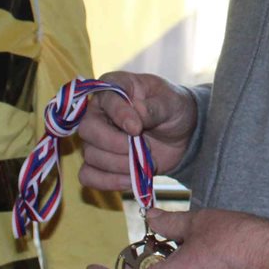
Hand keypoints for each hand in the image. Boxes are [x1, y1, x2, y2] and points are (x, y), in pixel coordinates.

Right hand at [75, 72, 197, 193]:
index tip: (137, 128)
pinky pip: (88, 176)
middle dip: (115, 144)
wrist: (181, 134)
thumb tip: (138, 113)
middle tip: (141, 148)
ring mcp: (96, 139)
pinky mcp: (100, 163)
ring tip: (145, 163)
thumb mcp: (172, 103)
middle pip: (87, 130)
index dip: (119, 115)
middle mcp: (98, 112)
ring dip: (119, 165)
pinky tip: (131, 180)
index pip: (104, 98)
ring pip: (90, 156)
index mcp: (114, 87)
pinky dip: (108, 182)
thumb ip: (155, 107)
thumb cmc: (173, 108)